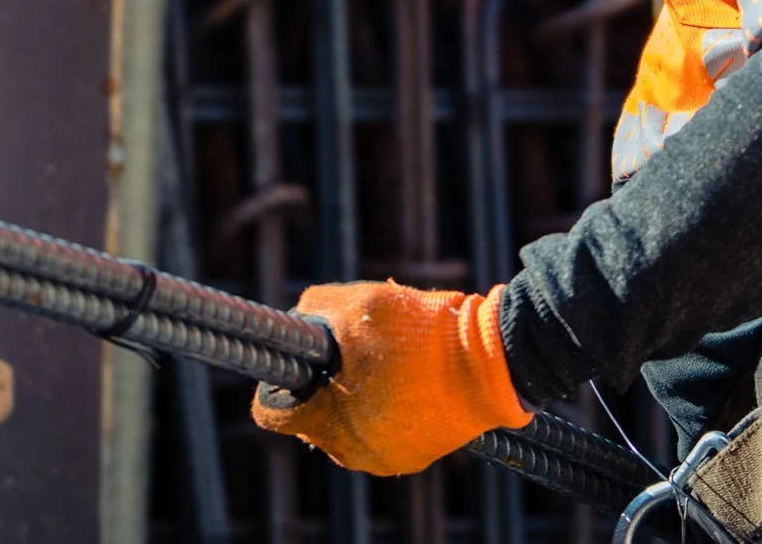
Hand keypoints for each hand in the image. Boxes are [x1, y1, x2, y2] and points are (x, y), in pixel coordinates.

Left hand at [250, 280, 531, 476]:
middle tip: (348, 355)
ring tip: (386, 364)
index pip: (270, 415)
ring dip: (354, 400)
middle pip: (312, 422)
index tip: (297, 362)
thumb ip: (315, 309)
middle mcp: (349, 450)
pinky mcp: (414, 458)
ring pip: (347, 430)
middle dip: (322, 389)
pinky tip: (407, 381)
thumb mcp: (357, 302)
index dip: (277, 383)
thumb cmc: (418, 332)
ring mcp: (383, 459)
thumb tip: (299, 319)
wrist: (490, 362)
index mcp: (326, 419)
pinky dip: (386, 411)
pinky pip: (381, 435)